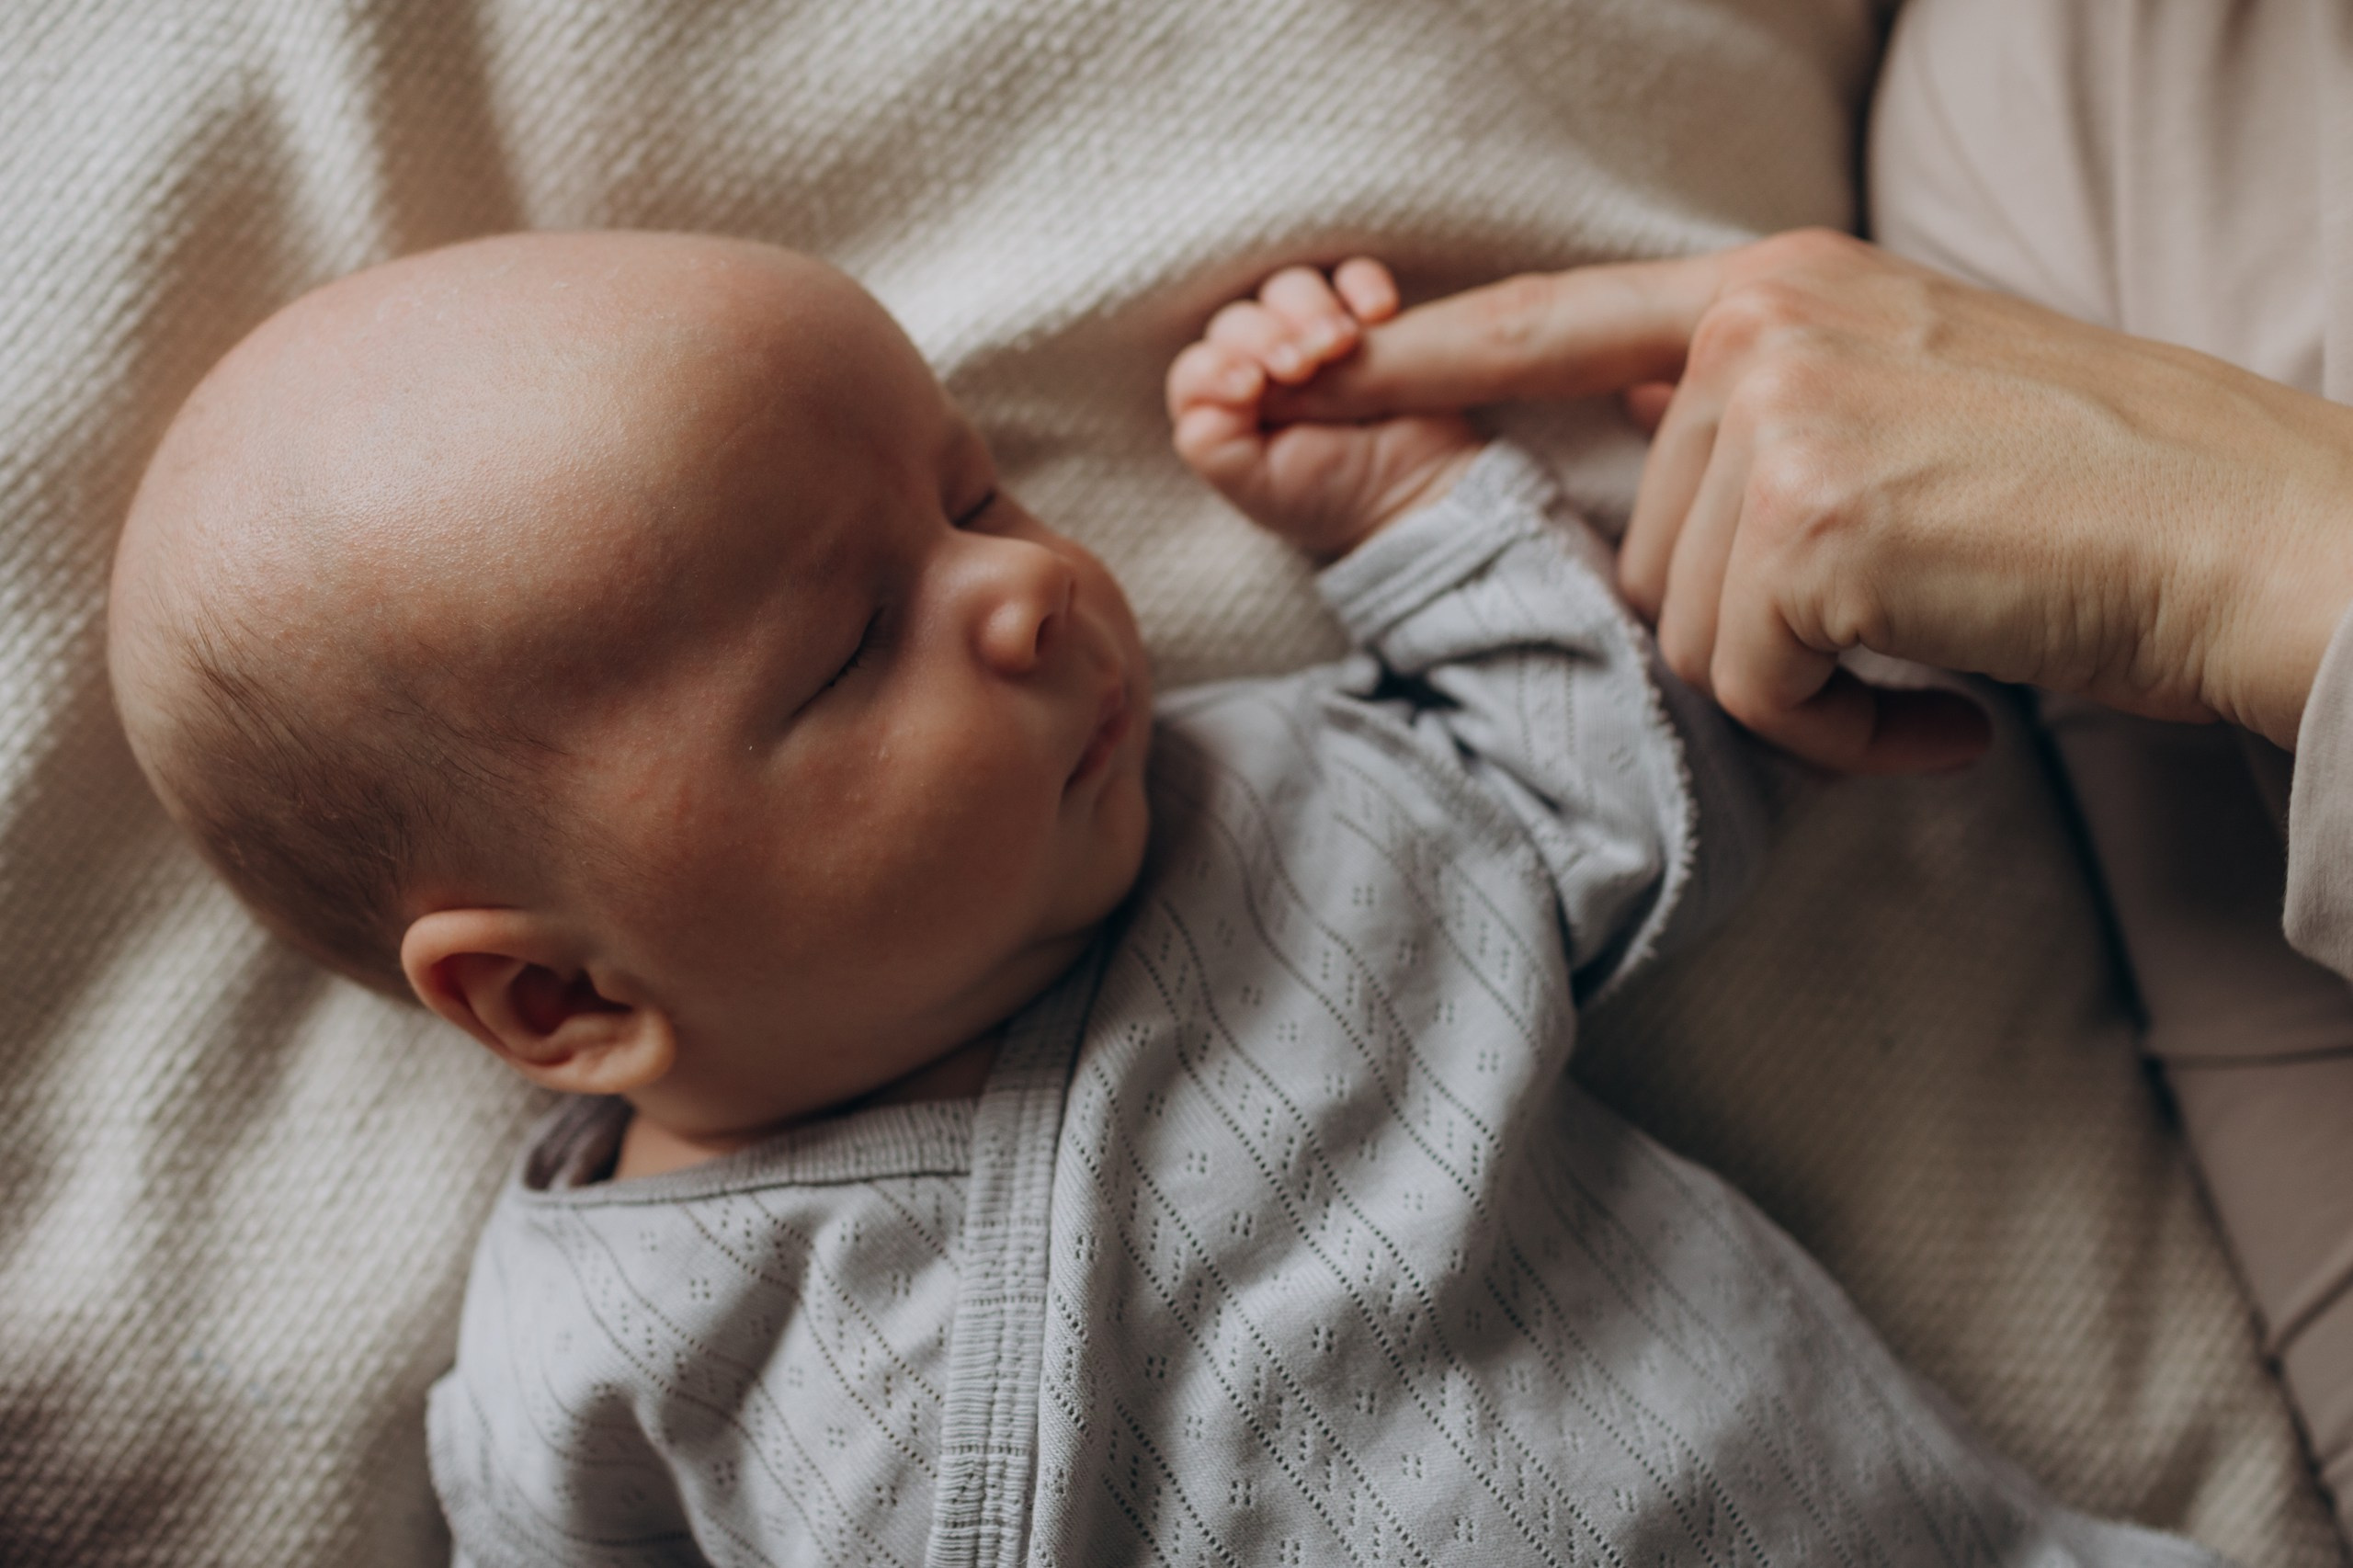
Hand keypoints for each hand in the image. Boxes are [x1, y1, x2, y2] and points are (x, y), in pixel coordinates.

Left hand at [1168, 259, 1480, 560]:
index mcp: (1226, 410)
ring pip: (1289, 291)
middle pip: (1241, 321)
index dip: (1216, 367)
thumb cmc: (1334, 498)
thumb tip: (1200, 397)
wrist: (1421, 493)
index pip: (1198, 369)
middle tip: (1301, 366)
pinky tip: (1380, 312)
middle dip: (1267, 337)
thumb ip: (1213, 446)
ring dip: (1310, 308)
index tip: (1249, 387)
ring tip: (1342, 343)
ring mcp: (1312, 340)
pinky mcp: (1365, 321)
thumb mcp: (1260, 489)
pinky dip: (1361, 284)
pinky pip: (1353, 277)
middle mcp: (1261, 368)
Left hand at [1272, 230, 2352, 769]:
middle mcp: (1758, 332)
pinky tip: (1938, 710)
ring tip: (1928, 660)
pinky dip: (1836, 734)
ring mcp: (1778, 420)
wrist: (2251, 542)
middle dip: (1749, 622)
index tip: (1290, 377)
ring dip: (1798, 684)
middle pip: (1641, 540)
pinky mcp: (1810, 526)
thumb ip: (1764, 390)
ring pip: (1685, 625)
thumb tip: (1643, 405)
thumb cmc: (2097, 487)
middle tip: (1892, 626)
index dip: (1411, 359)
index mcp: (1775, 286)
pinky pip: (1745, 689)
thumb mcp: (1908, 384)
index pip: (1545, 324)